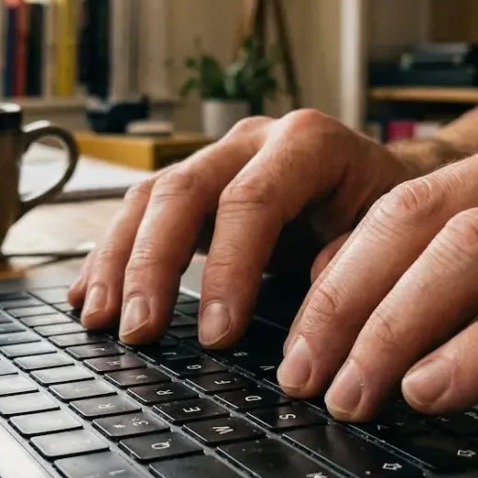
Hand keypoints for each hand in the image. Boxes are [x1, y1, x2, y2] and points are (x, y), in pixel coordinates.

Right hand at [66, 110, 417, 346]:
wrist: (386, 187)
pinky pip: (139, 215)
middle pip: (182, 191)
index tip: (217, 336)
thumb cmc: (391, 217)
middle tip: (138, 332)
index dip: (228, 269)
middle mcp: (253, 141)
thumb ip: (354, 268)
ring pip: (148, 199)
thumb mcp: (389, 240)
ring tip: (98, 321)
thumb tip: (311, 316)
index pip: (252, 200)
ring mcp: (217, 160)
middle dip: (152, 265)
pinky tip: (86, 298)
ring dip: (117, 263)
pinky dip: (110, 259)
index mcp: (308, 143)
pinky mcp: (194, 189)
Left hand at [282, 116, 477, 418]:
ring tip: (352, 390)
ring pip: (476, 253)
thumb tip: (394, 325)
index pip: (408, 197)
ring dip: (392, 327)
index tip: (296, 332)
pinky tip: (436, 389)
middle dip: (343, 299)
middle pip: (421, 218)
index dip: (339, 268)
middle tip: (303, 370)